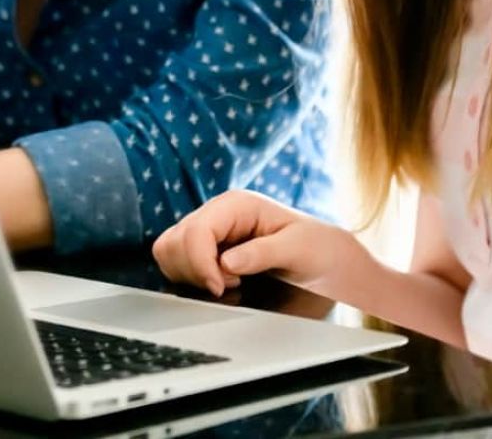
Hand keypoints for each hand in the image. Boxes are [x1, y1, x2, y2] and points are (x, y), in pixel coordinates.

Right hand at [152, 190, 368, 299]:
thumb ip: (261, 254)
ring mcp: (208, 230)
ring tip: (224, 283)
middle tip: (228, 285)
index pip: (196, 231)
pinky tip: (219, 283)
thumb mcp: (296, 249)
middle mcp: (216, 213)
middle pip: (174, 241)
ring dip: (190, 274)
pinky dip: (189, 277)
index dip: (200, 263)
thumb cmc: (315, 247)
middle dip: (195, 270)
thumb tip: (226, 264)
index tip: (220, 288)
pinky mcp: (204, 248)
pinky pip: (175, 262)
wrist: (323, 258)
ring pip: (168, 250)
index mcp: (235, 204)